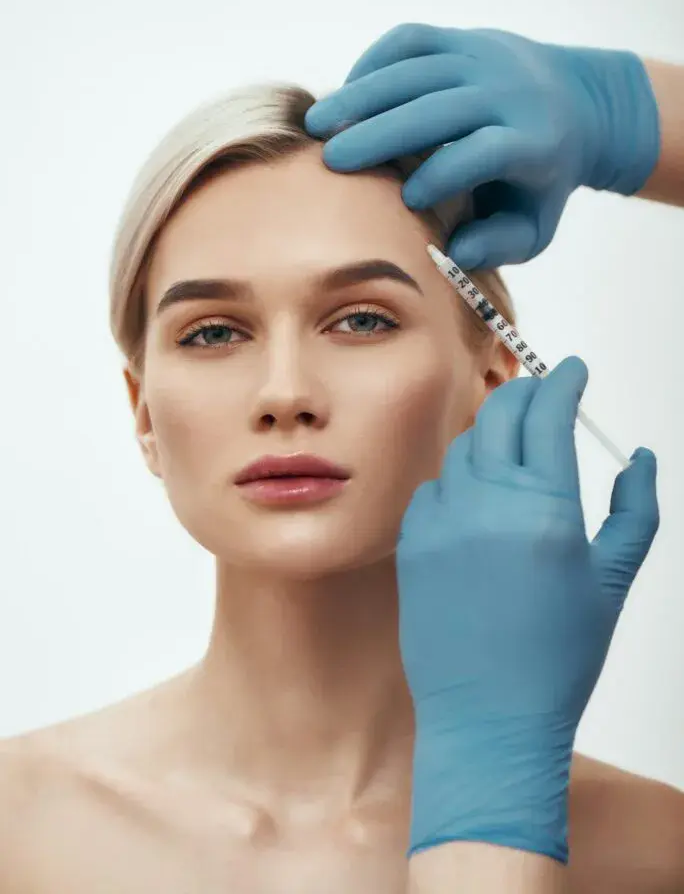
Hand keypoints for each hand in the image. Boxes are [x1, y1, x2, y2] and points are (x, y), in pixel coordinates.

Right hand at [305, 24, 659, 268]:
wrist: (578, 103)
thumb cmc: (540, 183)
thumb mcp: (535, 227)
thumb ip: (500, 244)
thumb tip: (456, 251)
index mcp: (535, 142)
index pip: (485, 152)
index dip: (444, 174)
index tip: (406, 200)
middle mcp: (509, 92)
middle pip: (438, 107)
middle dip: (381, 133)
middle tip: (330, 160)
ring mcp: (484, 57)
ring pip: (416, 69)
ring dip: (361, 96)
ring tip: (316, 125)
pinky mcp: (462, 37)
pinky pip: (410, 41)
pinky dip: (372, 65)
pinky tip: (345, 95)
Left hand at [396, 356, 658, 861]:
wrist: (487, 716)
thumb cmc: (558, 657)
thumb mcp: (611, 581)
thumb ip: (634, 510)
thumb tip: (638, 456)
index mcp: (544, 509)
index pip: (548, 414)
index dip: (562, 380)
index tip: (572, 367)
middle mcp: (486, 504)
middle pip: (501, 413)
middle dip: (526, 390)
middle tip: (543, 389)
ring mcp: (441, 521)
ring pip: (465, 447)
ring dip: (493, 432)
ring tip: (516, 444)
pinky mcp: (411, 542)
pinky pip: (435, 486)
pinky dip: (460, 477)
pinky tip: (479, 495)